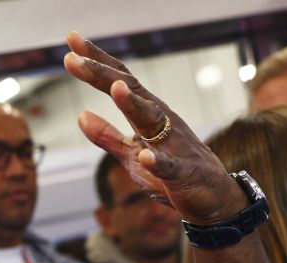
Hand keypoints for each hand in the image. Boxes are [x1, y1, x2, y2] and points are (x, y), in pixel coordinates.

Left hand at [64, 31, 248, 224]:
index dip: (96, 62)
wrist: (214, 198)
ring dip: (133, 104)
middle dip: (102, 74)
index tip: (72, 41)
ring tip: (116, 88)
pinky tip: (147, 157)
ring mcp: (173, 145)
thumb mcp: (131, 155)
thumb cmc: (171, 174)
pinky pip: (169, 166)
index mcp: (148, 115)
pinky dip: (158, 161)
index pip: (120, 81)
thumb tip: (81, 115)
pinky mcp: (182, 173)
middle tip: (72, 58)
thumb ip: (107, 136)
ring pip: (152, 120)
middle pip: (130, 91)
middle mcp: (162, 121)